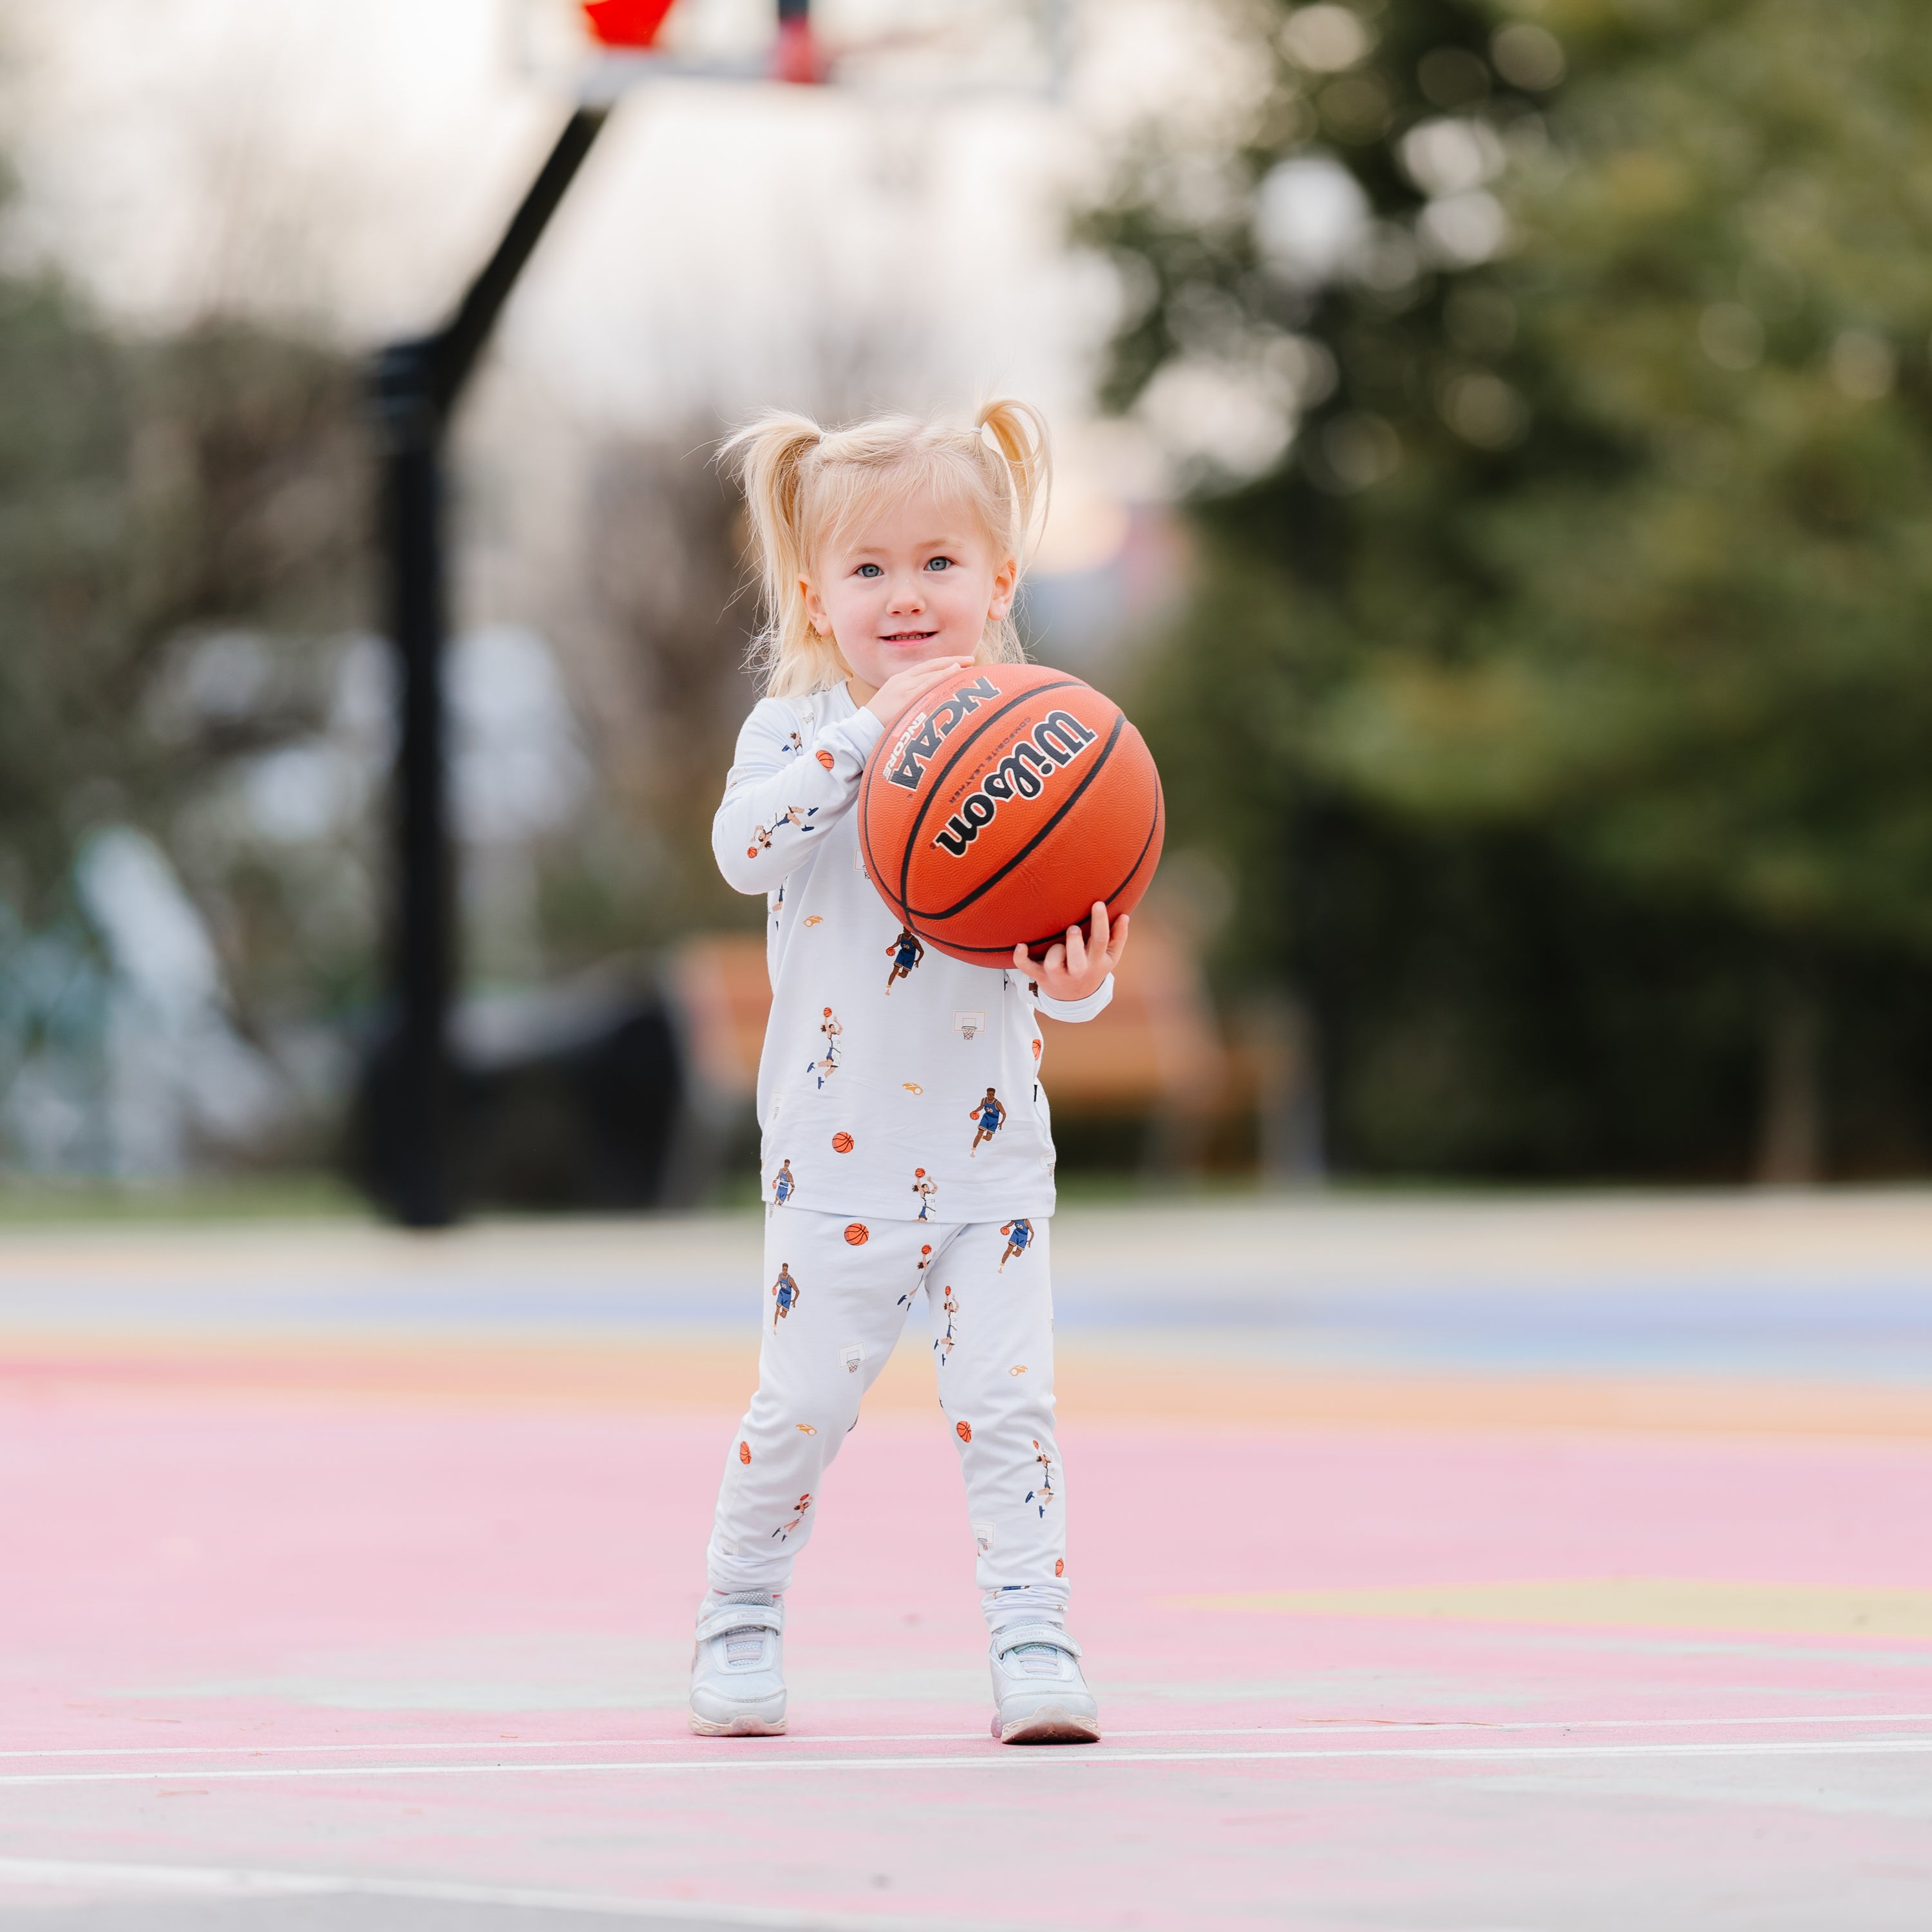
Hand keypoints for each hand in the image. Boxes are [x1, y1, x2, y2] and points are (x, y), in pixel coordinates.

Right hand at [862, 655, 975, 724]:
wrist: (861, 731)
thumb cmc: (880, 723)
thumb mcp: (897, 705)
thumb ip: (912, 698)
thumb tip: (932, 701)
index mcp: (900, 680)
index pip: (926, 667)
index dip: (944, 662)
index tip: (961, 662)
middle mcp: (902, 681)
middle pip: (931, 667)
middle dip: (952, 662)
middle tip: (971, 661)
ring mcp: (903, 689)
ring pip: (931, 675)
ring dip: (951, 670)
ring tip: (968, 668)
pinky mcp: (905, 699)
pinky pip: (928, 686)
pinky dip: (942, 679)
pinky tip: (955, 676)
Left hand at [1014, 902, 1128, 1002]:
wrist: (1075, 998)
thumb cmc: (1093, 967)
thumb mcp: (1110, 957)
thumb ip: (1118, 936)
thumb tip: (1125, 916)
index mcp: (1096, 962)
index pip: (1101, 941)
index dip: (1100, 922)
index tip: (1098, 904)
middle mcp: (1078, 970)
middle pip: (1076, 959)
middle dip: (1074, 943)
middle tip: (1074, 929)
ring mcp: (1058, 975)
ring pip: (1053, 963)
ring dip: (1054, 951)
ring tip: (1059, 946)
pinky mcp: (1041, 976)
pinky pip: (1028, 968)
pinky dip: (1022, 958)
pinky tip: (1021, 945)